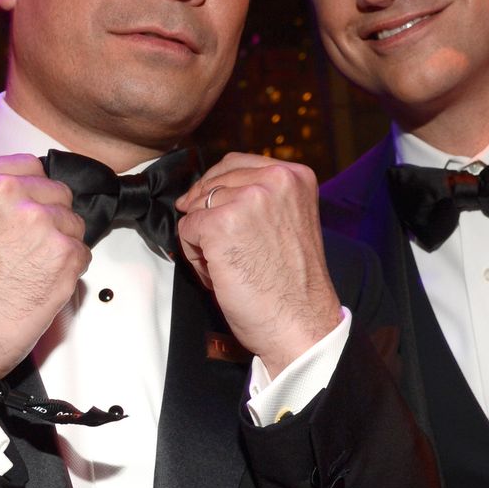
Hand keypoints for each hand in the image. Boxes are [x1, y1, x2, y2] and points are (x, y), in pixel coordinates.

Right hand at [0, 154, 88, 401]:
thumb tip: (24, 197)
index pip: (30, 166)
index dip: (34, 192)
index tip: (30, 208)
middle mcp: (6, 193)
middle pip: (57, 193)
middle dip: (50, 220)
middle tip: (28, 250)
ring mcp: (38, 221)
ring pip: (73, 224)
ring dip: (61, 246)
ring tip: (30, 270)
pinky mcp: (62, 252)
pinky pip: (82, 253)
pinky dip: (70, 271)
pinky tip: (42, 284)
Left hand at [176, 153, 341, 376]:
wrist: (301, 324)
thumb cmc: (294, 285)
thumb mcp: (290, 221)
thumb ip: (263, 198)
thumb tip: (213, 190)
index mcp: (295, 176)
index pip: (236, 163)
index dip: (215, 187)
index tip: (210, 207)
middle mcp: (274, 180)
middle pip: (212, 183)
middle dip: (208, 215)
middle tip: (226, 251)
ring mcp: (246, 200)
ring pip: (196, 208)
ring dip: (202, 239)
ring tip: (228, 266)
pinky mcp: (220, 224)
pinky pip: (186, 231)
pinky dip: (196, 257)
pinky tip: (220, 275)